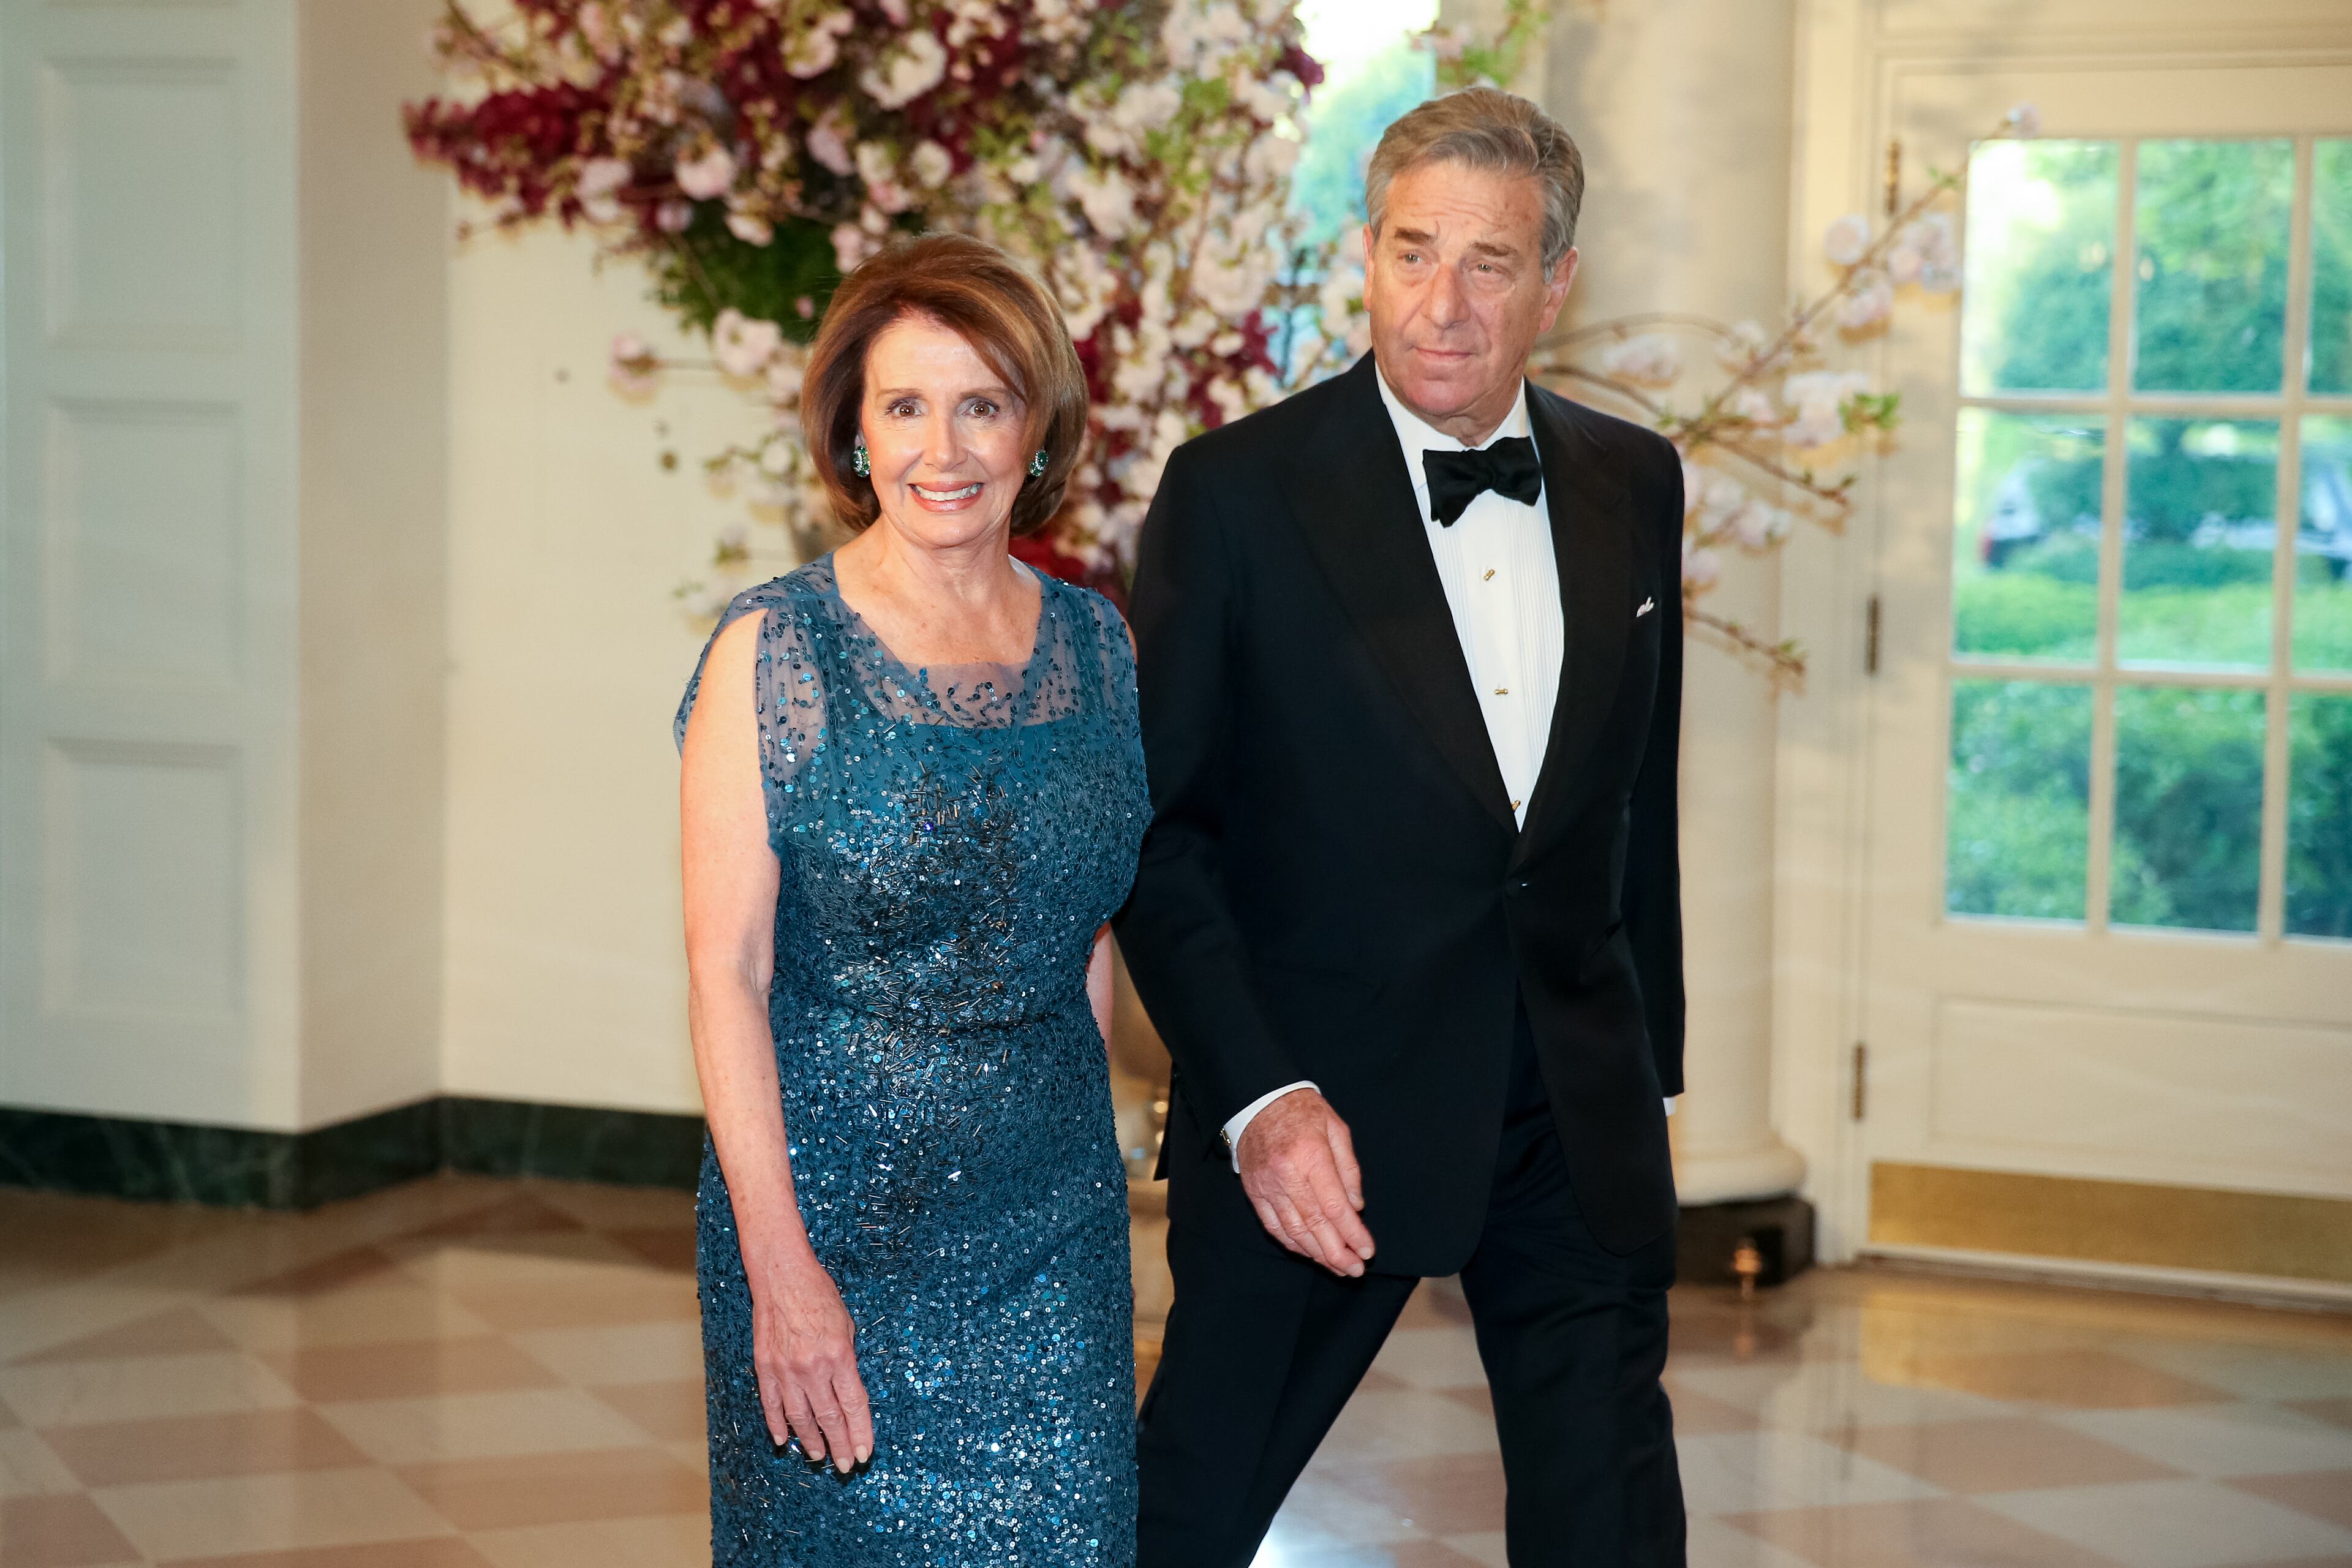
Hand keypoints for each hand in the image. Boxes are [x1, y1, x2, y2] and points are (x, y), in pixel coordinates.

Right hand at [749, 1254, 873, 1472]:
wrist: (782, 1275)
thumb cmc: (819, 1295)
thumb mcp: (847, 1325)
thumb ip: (847, 1360)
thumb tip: (847, 1391)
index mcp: (839, 1356)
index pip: (853, 1405)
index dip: (861, 1432)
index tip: (865, 1453)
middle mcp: (812, 1368)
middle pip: (829, 1418)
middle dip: (840, 1445)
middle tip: (846, 1466)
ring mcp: (786, 1369)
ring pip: (800, 1417)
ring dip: (811, 1441)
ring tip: (820, 1456)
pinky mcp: (765, 1367)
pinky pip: (771, 1404)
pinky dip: (777, 1425)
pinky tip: (784, 1440)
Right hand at [1236, 1089, 1375, 1276]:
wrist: (1258, 1099)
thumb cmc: (1303, 1111)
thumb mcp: (1336, 1129)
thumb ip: (1348, 1169)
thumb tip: (1356, 1206)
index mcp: (1310, 1156)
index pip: (1334, 1207)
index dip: (1353, 1233)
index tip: (1368, 1251)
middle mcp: (1286, 1175)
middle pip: (1315, 1225)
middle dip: (1338, 1252)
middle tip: (1355, 1270)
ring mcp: (1267, 1186)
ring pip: (1293, 1230)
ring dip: (1317, 1254)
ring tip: (1338, 1268)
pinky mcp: (1254, 1191)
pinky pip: (1273, 1226)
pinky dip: (1292, 1243)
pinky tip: (1309, 1253)